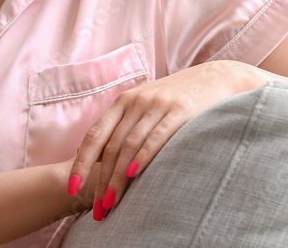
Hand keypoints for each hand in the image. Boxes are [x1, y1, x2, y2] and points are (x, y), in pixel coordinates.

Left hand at [66, 60, 246, 217]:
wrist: (216, 77)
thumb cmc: (177, 98)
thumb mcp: (145, 106)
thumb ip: (121, 126)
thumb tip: (86, 152)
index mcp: (124, 102)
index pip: (95, 135)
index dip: (81, 162)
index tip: (71, 187)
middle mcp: (136, 102)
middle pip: (111, 147)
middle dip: (100, 181)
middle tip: (97, 209)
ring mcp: (157, 105)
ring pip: (129, 146)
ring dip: (117, 179)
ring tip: (111, 204)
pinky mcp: (179, 111)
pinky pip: (156, 136)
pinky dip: (142, 156)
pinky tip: (134, 174)